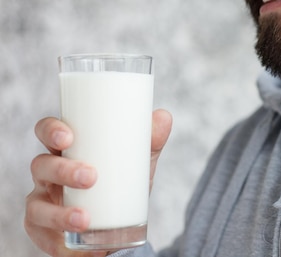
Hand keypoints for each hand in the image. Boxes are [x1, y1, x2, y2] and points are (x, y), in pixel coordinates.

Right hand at [24, 109, 172, 256]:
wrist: (122, 224)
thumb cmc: (122, 180)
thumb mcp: (138, 161)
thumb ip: (150, 140)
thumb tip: (163, 116)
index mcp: (68, 149)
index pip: (48, 131)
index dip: (51, 130)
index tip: (68, 137)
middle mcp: (49, 173)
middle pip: (41, 165)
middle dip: (62, 170)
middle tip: (90, 177)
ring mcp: (42, 201)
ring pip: (37, 206)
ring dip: (58, 214)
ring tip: (85, 220)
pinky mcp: (42, 230)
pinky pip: (42, 237)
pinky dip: (58, 243)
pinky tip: (79, 250)